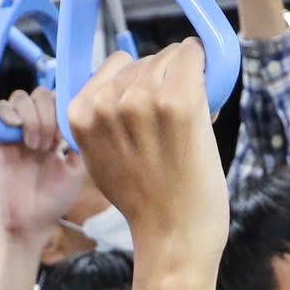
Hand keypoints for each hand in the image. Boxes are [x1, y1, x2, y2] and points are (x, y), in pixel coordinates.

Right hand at [0, 88, 88, 243]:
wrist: (31, 222)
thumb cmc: (54, 199)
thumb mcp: (78, 169)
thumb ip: (82, 142)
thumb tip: (84, 115)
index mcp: (55, 130)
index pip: (58, 98)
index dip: (62, 108)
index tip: (65, 135)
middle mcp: (35, 126)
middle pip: (40, 94)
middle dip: (48, 115)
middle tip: (50, 145)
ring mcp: (15, 131)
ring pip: (20, 97)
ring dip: (31, 118)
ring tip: (35, 147)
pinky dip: (7, 113)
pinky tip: (16, 130)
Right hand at [68, 44, 228, 253]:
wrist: (173, 235)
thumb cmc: (146, 201)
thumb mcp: (101, 158)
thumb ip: (104, 118)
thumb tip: (125, 79)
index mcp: (81, 114)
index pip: (116, 65)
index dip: (140, 83)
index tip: (151, 109)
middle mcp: (107, 102)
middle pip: (146, 60)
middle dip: (164, 82)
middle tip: (172, 124)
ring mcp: (142, 99)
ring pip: (170, 56)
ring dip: (185, 79)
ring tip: (187, 121)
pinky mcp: (179, 101)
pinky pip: (193, 53)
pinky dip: (204, 64)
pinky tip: (208, 90)